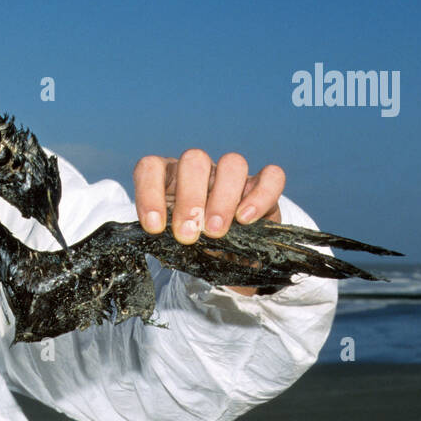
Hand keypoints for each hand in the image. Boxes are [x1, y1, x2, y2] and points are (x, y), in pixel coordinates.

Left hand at [132, 150, 284, 295]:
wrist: (224, 260)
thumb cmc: (190, 248)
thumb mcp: (173, 245)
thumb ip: (168, 239)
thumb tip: (169, 244)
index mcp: (168, 179)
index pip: (151, 168)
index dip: (149, 193)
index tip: (155, 227)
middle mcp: (199, 171)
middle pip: (194, 160)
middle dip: (190, 199)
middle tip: (188, 236)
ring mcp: (230, 176)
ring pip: (232, 163)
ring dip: (223, 197)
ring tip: (215, 231)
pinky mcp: (261, 188)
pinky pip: (271, 176)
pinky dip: (260, 195)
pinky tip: (246, 219)